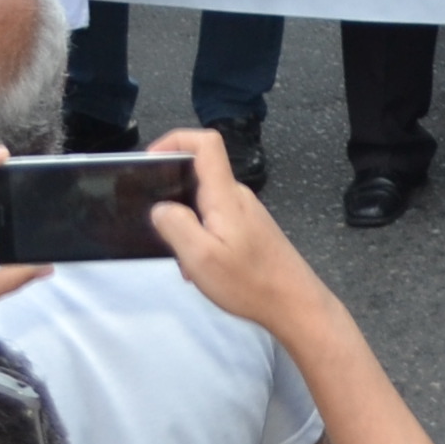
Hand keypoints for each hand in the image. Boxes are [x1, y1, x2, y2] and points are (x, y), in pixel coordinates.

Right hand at [140, 123, 338, 339]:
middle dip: (172, 194)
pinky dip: (200, 238)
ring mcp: (246, 213)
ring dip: (185, 225)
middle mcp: (238, 196)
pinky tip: (197, 269)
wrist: (293, 303)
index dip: (175, 140)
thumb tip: (160, 207)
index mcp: (225, 195)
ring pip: (205, 203)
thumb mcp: (201, 257)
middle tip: (156, 226)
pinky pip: (216, 222)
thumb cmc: (247, 281)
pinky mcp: (250, 230)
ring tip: (180, 258)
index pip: (206, 143)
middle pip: (201, 173)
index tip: (150, 162)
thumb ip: (176, 225)